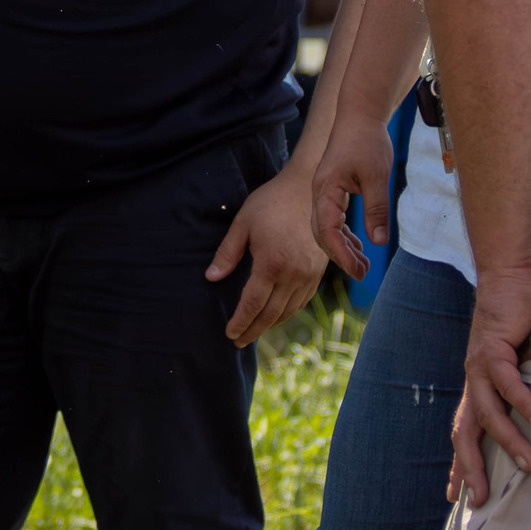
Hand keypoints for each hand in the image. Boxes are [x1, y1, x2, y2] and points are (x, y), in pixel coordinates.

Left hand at [211, 163, 328, 347]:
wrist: (309, 188)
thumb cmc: (272, 202)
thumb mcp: (243, 223)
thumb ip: (227, 253)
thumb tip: (211, 278)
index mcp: (272, 263)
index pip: (253, 304)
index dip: (240, 322)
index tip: (230, 334)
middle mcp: (293, 274)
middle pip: (271, 314)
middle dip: (253, 330)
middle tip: (238, 341)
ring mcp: (309, 274)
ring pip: (288, 310)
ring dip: (270, 324)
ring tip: (254, 331)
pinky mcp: (319, 271)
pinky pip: (302, 300)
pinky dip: (288, 312)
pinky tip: (276, 315)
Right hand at [311, 116, 398, 278]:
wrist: (360, 114)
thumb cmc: (367, 141)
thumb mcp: (377, 176)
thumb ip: (377, 209)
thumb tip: (379, 242)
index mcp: (325, 190)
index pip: (327, 231)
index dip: (341, 254)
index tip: (358, 271)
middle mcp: (320, 193)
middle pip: (322, 234)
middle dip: (340, 256)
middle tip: (362, 274)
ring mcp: (324, 192)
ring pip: (327, 228)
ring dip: (343, 247)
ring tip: (363, 266)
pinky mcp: (332, 189)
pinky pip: (334, 218)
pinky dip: (344, 234)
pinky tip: (360, 245)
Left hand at [446, 268, 530, 506]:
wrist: (509, 277)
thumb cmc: (520, 320)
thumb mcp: (524, 362)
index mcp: (478, 387)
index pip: (463, 433)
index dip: (458, 466)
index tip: (456, 498)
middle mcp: (474, 381)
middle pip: (464, 434)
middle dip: (470, 470)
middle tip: (481, 502)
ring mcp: (481, 366)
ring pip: (487, 415)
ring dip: (508, 442)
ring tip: (530, 466)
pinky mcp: (495, 348)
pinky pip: (507, 383)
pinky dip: (522, 403)